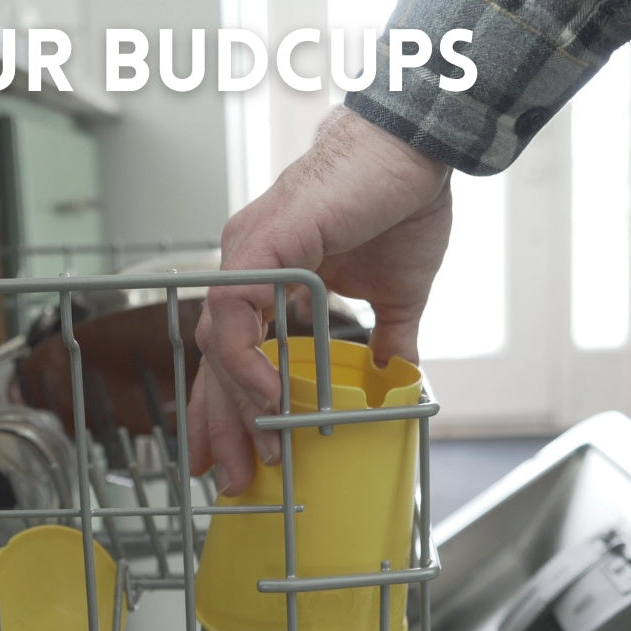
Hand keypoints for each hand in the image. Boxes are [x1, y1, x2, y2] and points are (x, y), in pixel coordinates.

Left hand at [188, 107, 451, 495]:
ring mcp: (246, 253)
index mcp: (266, 276)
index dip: (227, 404)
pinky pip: (234, 312)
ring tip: (255, 452)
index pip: (231, 351)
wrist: (417, 151)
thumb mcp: (396, 295)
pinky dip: (244, 359)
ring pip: (216, 340)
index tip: (233, 452)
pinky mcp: (260, 244)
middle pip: (213, 355)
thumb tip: (395, 380)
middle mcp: (244, 266)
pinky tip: (267, 398)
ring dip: (232, 402)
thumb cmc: (402, 206)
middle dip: (219, 421)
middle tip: (229, 479)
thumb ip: (386, 339)